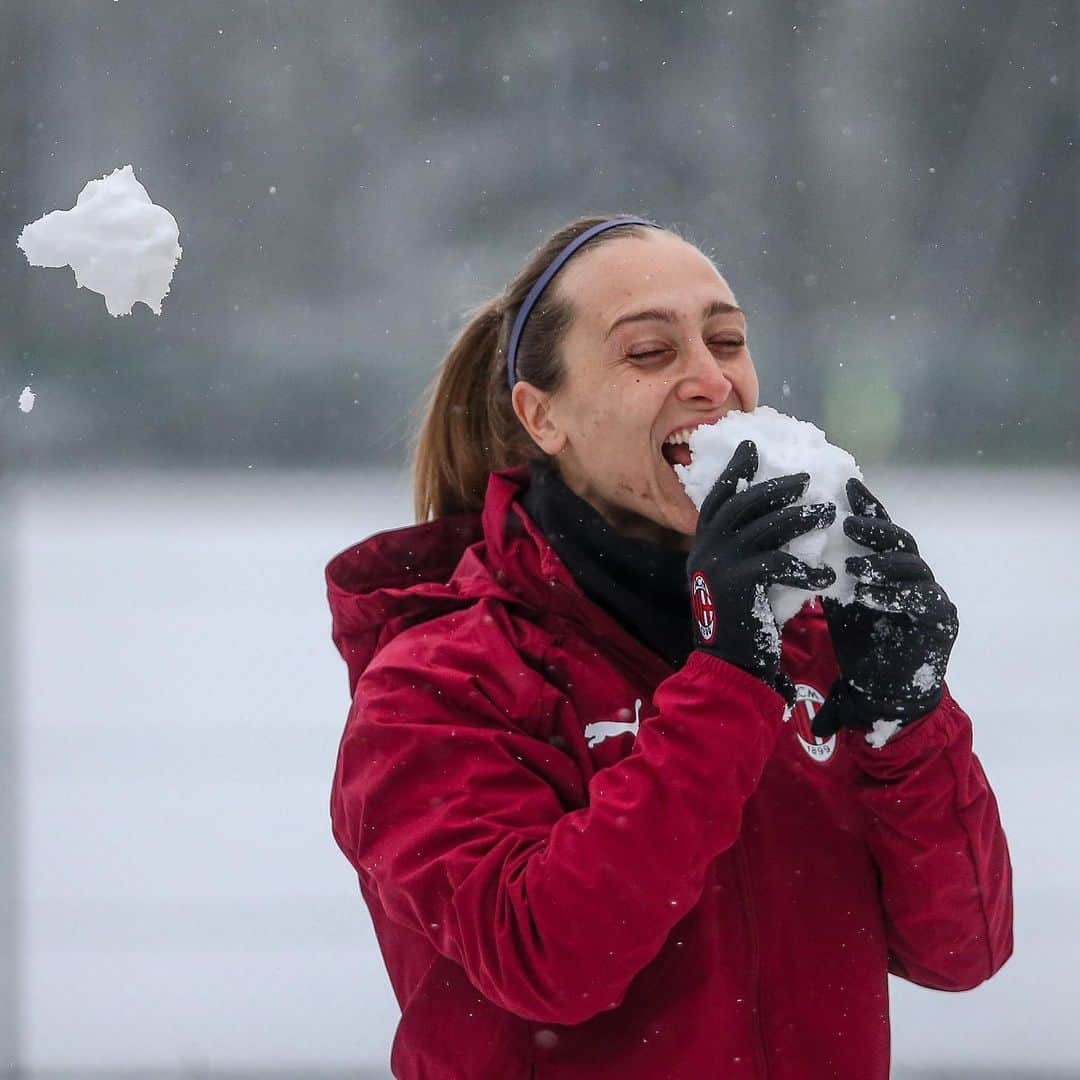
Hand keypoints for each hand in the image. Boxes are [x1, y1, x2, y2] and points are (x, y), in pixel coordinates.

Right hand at [687, 440, 835, 696]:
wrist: (727, 668)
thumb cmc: (739, 626)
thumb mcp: (733, 581)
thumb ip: (743, 552)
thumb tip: (773, 520)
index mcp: (701, 547)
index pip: (716, 499)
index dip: (734, 472)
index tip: (751, 446)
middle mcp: (705, 551)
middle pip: (741, 504)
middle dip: (775, 487)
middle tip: (805, 478)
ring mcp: (720, 566)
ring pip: (764, 527)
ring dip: (800, 517)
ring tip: (826, 512)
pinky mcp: (740, 585)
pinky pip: (779, 563)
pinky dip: (806, 566)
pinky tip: (825, 573)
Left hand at [812, 478, 958, 739]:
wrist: (880, 688)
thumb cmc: (858, 640)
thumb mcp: (835, 599)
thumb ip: (826, 570)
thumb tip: (793, 537)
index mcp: (889, 565)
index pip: (880, 528)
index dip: (867, 506)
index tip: (848, 485)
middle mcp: (914, 574)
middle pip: (900, 540)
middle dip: (876, 529)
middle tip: (849, 522)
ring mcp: (932, 595)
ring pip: (914, 567)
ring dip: (883, 564)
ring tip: (854, 567)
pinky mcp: (942, 620)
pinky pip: (924, 600)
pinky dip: (895, 596)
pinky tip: (870, 596)